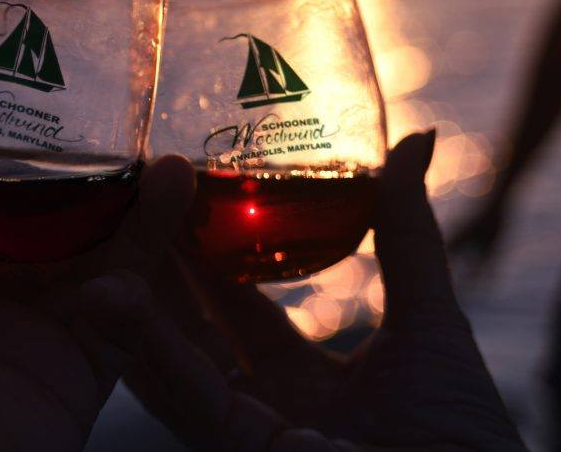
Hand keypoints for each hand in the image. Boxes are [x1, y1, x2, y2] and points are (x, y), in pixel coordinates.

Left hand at [0, 136, 194, 450]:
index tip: (34, 121)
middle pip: (41, 235)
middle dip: (82, 189)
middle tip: (117, 137)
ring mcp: (24, 345)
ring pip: (96, 267)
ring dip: (137, 214)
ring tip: (170, 161)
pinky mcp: (72, 377)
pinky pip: (125, 317)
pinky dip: (152, 262)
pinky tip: (175, 200)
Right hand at [126, 132, 527, 450]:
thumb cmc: (464, 439)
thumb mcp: (430, 318)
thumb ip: (408, 232)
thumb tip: (416, 140)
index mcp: (306, 379)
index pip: (237, 307)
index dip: (205, 255)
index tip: (176, 198)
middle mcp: (264, 404)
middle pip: (190, 328)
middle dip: (155, 269)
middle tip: (122, 203)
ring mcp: (243, 433)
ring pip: (170, 358)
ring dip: (129, 302)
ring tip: (96, 238)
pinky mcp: (234, 451)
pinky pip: (184, 395)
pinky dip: (143, 346)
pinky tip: (106, 296)